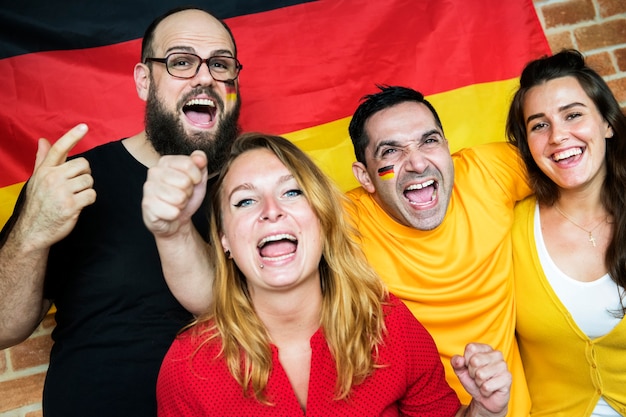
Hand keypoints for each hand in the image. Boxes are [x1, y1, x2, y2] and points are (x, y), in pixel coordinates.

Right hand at [16, 124, 94, 249]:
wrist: (33, 231)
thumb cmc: (38, 204)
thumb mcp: (36, 180)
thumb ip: (43, 160)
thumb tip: (43, 140)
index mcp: (44, 171)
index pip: (59, 149)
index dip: (72, 136)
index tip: (84, 126)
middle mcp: (52, 178)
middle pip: (83, 165)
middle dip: (85, 174)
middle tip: (76, 185)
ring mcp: (61, 192)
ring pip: (89, 181)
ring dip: (87, 189)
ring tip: (76, 196)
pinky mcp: (71, 205)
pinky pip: (91, 195)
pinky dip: (89, 200)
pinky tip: (79, 204)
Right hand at [142, 151, 207, 237]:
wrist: (176, 219)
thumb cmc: (186, 195)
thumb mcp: (198, 178)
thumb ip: (201, 163)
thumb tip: (200, 158)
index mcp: (166, 161)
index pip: (188, 164)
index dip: (196, 177)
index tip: (192, 182)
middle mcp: (154, 172)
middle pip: (185, 181)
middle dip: (188, 192)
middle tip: (182, 194)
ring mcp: (148, 188)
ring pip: (179, 197)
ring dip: (182, 204)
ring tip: (176, 203)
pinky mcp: (147, 205)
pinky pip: (173, 212)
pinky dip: (175, 214)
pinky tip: (169, 212)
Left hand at [451, 343, 509, 416]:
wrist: (485, 399)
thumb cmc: (473, 381)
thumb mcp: (461, 370)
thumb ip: (456, 362)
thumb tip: (459, 359)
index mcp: (485, 348)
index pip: (471, 348)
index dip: (466, 360)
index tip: (471, 367)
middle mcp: (496, 354)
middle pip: (475, 360)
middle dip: (472, 373)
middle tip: (478, 377)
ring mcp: (503, 366)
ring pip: (481, 374)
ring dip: (479, 383)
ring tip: (484, 383)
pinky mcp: (507, 378)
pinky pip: (487, 386)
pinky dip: (484, 391)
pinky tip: (490, 389)